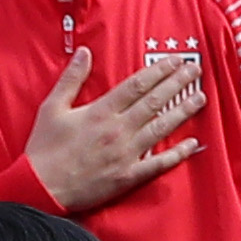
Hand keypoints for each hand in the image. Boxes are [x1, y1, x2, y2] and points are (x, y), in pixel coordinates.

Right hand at [20, 46, 200, 212]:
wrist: (40, 188)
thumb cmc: (44, 149)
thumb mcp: (51, 108)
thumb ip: (71, 79)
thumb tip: (84, 52)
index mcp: (101, 111)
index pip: (137, 85)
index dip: (159, 70)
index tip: (175, 60)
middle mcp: (118, 130)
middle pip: (155, 101)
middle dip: (178, 83)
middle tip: (196, 70)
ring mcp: (126, 154)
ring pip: (161, 128)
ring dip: (183, 111)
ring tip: (200, 98)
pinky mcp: (128, 176)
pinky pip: (158, 163)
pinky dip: (178, 154)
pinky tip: (193, 143)